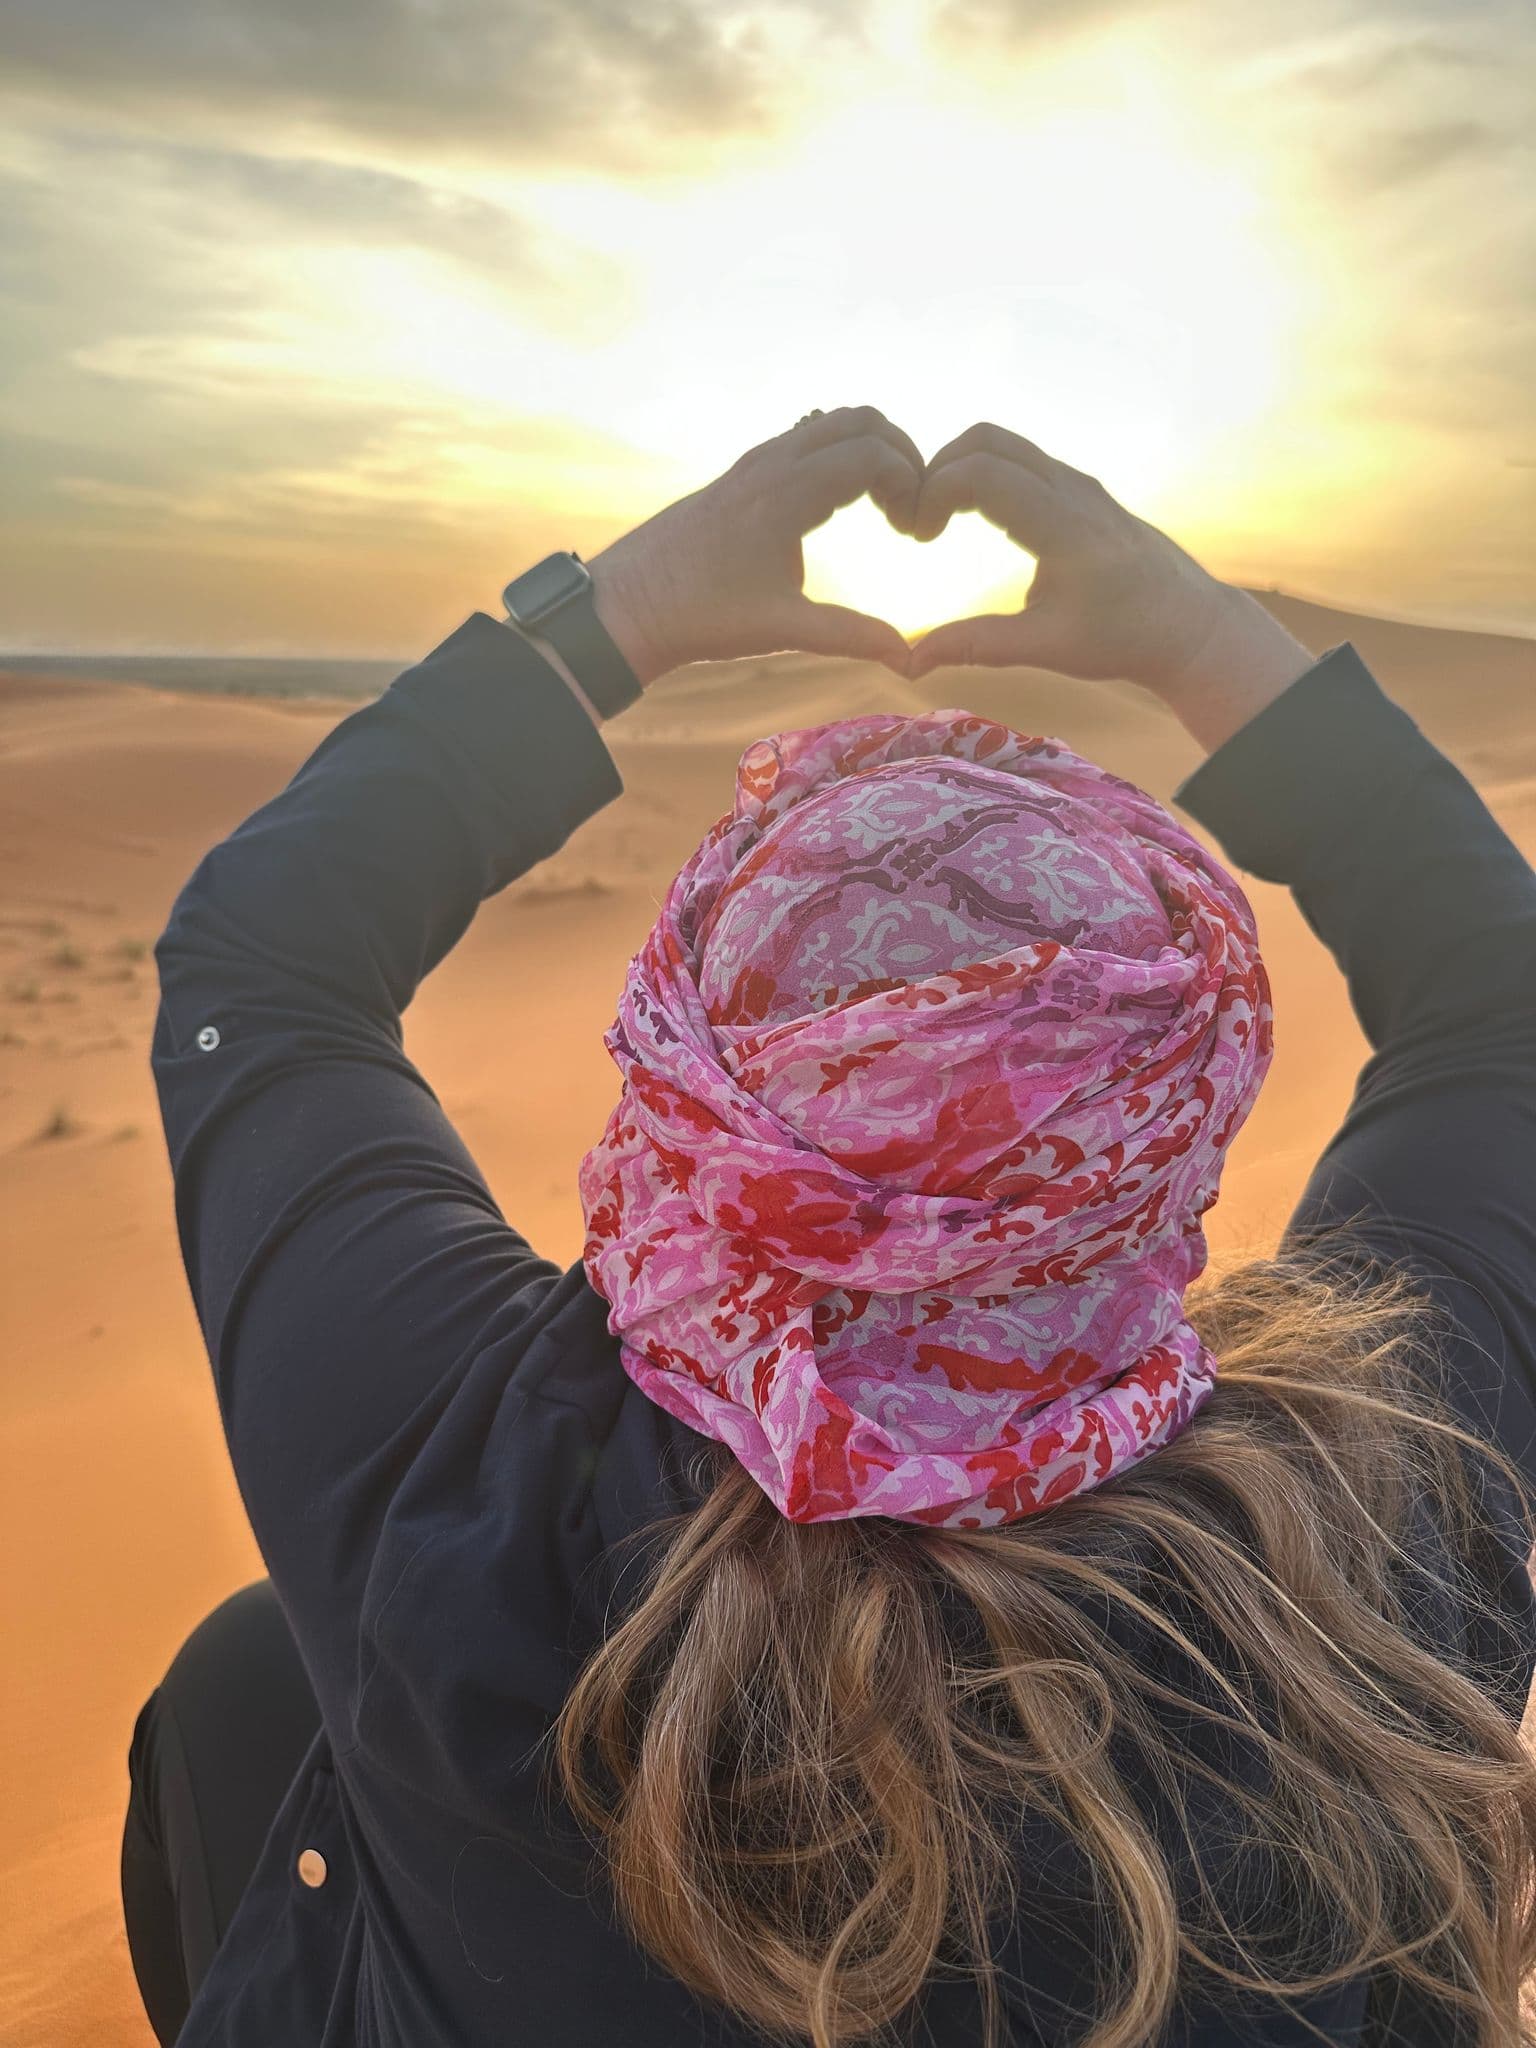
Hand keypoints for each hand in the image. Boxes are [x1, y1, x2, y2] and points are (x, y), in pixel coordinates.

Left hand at [583, 406, 922, 686]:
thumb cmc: (701, 617)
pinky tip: (839, 506)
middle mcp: (771, 463)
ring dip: (867, 451)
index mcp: (787, 491)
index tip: (914, 530)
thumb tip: (907, 658)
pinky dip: (836, 455)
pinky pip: (802, 440)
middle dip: (899, 453)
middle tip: (909, 506)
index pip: (872, 453)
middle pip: (858, 420)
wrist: (628, 605)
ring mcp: (753, 463)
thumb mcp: (783, 628)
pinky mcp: (740, 474)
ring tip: (882, 507)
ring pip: (828, 424)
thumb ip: (850, 635)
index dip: (910, 481)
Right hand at [905, 423, 1313, 742]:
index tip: (919, 536)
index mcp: (1063, 525)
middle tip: (920, 520)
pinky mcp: (1082, 489)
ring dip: (961, 468)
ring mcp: (1080, 483)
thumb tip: (910, 662)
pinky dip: (986, 473)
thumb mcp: (1045, 648)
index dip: (934, 491)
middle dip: (938, 469)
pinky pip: (1023, 460)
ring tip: (940, 519)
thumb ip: (976, 646)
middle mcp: (1072, 489)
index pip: (982, 473)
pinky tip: (974, 519)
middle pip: (987, 440)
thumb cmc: (1122, 639)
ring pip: (1006, 443)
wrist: (1189, 624)